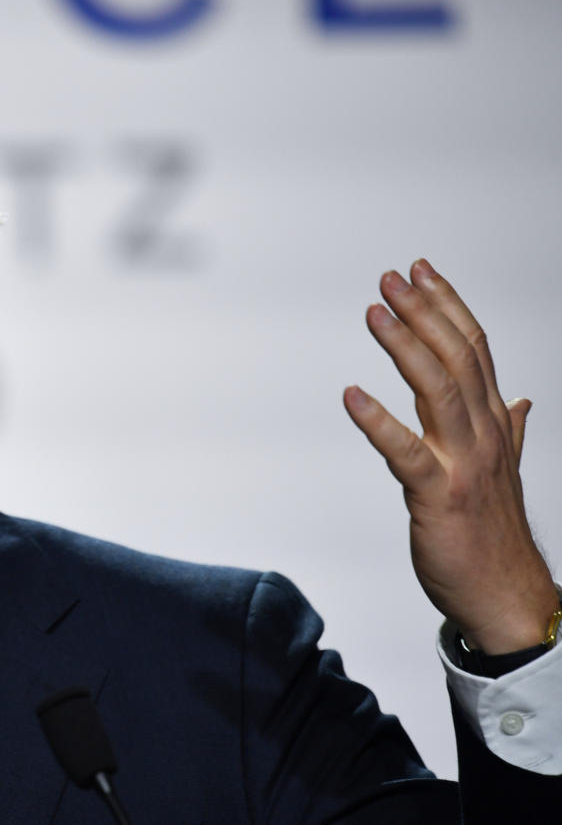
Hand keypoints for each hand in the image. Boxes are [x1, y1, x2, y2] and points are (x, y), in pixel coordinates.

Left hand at [344, 259, 555, 653]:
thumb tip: (519, 402)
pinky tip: (350, 395)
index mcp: (493, 425)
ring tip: (375, 312)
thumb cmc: (494, 535)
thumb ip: (509, 431)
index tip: (421, 270)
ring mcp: (463, 464)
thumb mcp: (503, 471)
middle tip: (391, 277)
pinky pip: (405, 453)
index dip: (447, 306)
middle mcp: (483, 435)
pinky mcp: (437, 496)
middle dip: (424, 313)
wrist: (508, 597)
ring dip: (405, 348)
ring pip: (438, 391)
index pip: (474, 349)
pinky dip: (377, 422)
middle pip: (457, 358)